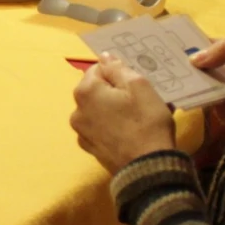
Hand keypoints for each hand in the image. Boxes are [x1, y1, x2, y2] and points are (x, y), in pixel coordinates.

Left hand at [70, 57, 178, 173]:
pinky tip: (130, 132)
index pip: (99, 69)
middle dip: (115, 91)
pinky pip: (100, 128)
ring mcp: (81, 132)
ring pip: (98, 110)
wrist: (148, 167)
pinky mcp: (90, 148)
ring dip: (113, 109)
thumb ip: (118, 68)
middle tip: (139, 100)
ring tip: (137, 117)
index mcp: (85, 91)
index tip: (136, 84)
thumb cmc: (146, 121)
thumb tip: (104, 56)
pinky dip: (112, 126)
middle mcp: (77, 110)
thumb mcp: (138, 86)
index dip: (119, 74)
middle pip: (97, 90)